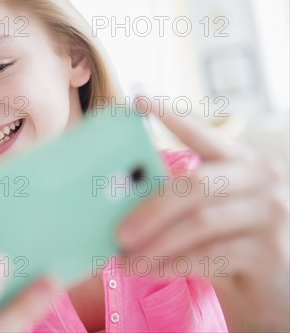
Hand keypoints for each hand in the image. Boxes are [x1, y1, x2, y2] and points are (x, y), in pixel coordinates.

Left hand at [117, 98, 288, 331]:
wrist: (276, 291)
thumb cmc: (234, 247)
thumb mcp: (210, 215)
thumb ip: (180, 201)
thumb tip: (119, 200)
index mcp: (242, 163)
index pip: (205, 135)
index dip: (172, 117)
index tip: (139, 102)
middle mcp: (262, 181)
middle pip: (195, 185)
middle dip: (150, 210)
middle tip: (118, 232)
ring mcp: (272, 215)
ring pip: (200, 222)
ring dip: (155, 244)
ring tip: (126, 259)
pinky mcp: (271, 252)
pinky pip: (209, 256)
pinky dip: (172, 264)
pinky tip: (149, 270)